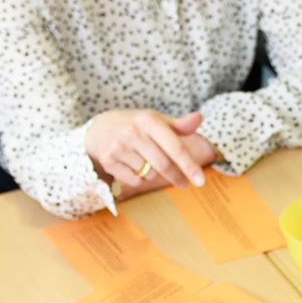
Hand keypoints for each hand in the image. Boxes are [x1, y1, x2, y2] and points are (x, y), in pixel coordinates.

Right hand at [87, 109, 216, 194]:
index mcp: (149, 119)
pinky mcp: (108, 161)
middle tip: (184, 184)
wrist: (100, 128)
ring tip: (146, 161)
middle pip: (163, 165)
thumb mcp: (157, 121)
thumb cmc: (138, 126)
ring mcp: (118, 146)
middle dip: (176, 177)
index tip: (201, 182)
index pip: (174, 147)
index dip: (189, 166)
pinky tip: (133, 166)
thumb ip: (180, 125)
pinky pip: (135, 181)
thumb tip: (198, 118)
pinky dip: (139, 178)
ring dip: (154, 174)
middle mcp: (132, 131)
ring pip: (149, 174)